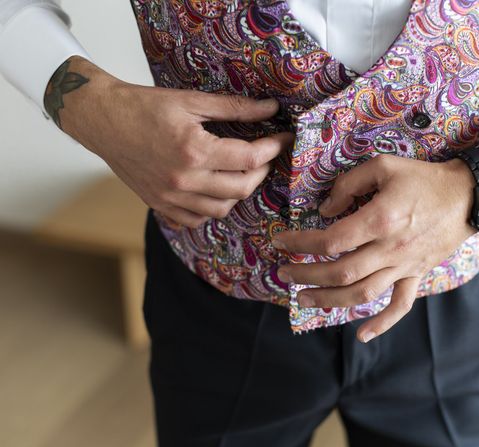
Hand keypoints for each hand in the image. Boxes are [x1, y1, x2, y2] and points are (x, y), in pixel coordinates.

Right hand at [50, 56, 293, 226]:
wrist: (102, 120)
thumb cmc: (143, 106)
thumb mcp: (191, 100)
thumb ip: (234, 107)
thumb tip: (270, 108)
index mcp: (194, 150)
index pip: (250, 158)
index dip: (273, 148)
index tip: (282, 138)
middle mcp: (184, 179)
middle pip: (241, 188)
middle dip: (262, 171)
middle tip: (265, 155)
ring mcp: (170, 197)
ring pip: (222, 209)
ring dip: (239, 192)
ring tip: (242, 172)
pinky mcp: (159, 205)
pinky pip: (196, 219)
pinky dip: (212, 208)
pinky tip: (215, 190)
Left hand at [273, 150, 478, 342]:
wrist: (469, 196)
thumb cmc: (424, 178)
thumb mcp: (384, 165)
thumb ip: (350, 184)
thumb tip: (325, 209)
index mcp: (380, 220)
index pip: (331, 240)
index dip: (301, 244)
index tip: (281, 242)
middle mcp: (390, 249)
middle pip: (341, 273)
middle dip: (307, 276)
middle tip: (284, 275)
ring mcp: (404, 266)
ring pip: (363, 294)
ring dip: (330, 301)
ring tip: (304, 300)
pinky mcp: (416, 275)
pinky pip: (400, 305)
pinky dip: (382, 324)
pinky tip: (362, 335)